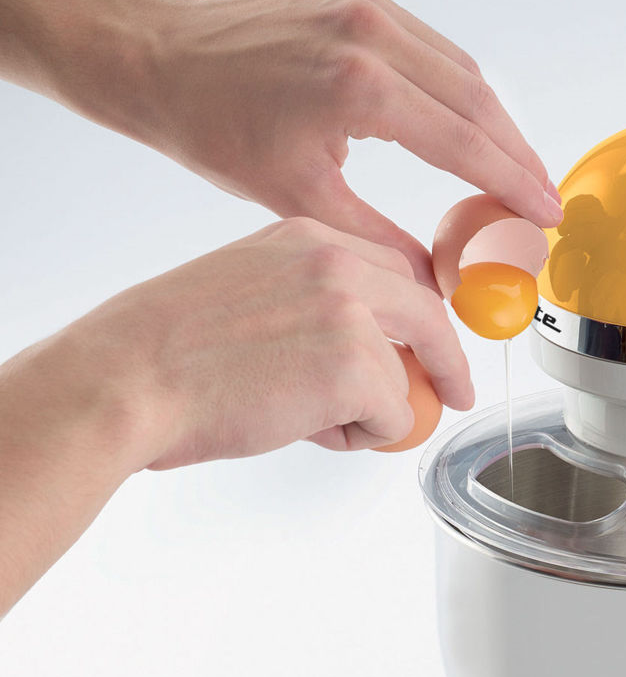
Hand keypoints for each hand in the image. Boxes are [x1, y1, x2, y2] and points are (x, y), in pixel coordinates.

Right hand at [66, 218, 473, 468]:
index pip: (394, 271)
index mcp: (305, 238)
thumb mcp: (246, 293)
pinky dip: (362, 438)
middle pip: (428, 312)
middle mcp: (335, 264)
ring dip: (372, 412)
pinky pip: (395, 418)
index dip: (417, 316)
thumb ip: (310, 306)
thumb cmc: (163, 355)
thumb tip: (364, 351)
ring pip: (407, 376)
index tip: (432, 344)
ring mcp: (350, 313)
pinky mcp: (355, 368)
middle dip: (446, 359)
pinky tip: (305, 430)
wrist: (122, 382)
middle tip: (452, 394)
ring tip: (304, 419)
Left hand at [130, 0, 561, 282]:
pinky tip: (476, 127)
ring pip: (464, 71)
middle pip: (479, 101)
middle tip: (545, 199)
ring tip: (518, 170)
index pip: (464, 142)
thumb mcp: (297, 200)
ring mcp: (368, 8)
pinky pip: (434, 49)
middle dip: (519, 155)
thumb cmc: (212, 128)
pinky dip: (462, 91)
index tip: (545, 214)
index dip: (513, 183)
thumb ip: (377, 240)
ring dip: (498, 123)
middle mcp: (371, 35)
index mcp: (357, 87)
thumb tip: (434, 282)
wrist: (157, 57)